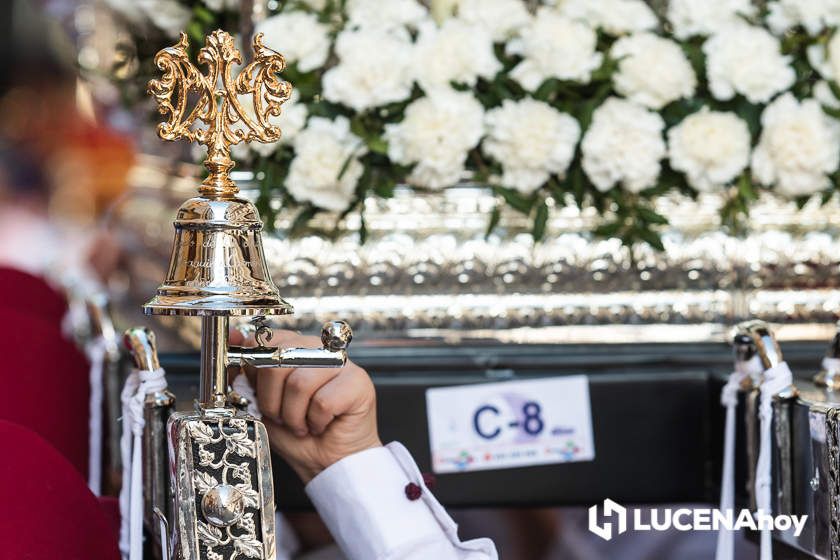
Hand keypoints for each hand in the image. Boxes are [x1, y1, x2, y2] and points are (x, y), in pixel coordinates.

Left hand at [230, 329, 381, 483]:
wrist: (327, 462)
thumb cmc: (298, 435)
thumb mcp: (261, 405)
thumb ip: (246, 377)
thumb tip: (232, 346)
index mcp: (295, 348)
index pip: (264, 342)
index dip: (254, 372)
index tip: (255, 393)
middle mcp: (318, 349)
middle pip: (278, 360)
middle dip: (272, 399)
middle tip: (282, 416)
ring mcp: (341, 363)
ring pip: (300, 383)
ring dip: (294, 415)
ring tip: (302, 423)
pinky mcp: (359, 382)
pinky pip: (323, 401)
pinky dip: (316, 421)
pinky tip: (321, 424)